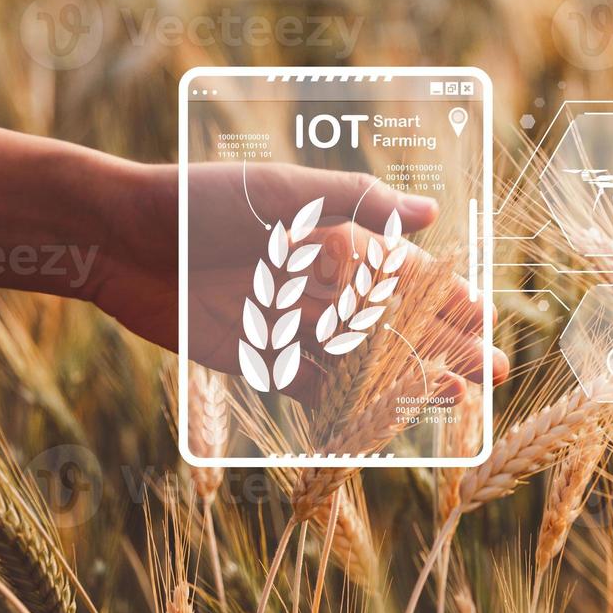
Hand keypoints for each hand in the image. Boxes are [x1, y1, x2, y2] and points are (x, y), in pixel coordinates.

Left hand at [92, 160, 507, 402]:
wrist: (119, 239)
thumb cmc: (201, 201)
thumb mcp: (283, 192)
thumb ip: (357, 201)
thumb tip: (431, 212)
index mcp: (334, 241)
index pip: (406, 273)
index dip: (448, 295)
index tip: (487, 316)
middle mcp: (320, 286)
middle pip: (396, 321)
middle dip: (446, 344)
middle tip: (494, 371)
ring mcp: (293, 325)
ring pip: (367, 360)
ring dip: (411, 378)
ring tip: (458, 397)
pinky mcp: (259, 360)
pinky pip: (315, 388)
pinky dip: (351, 405)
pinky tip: (388, 419)